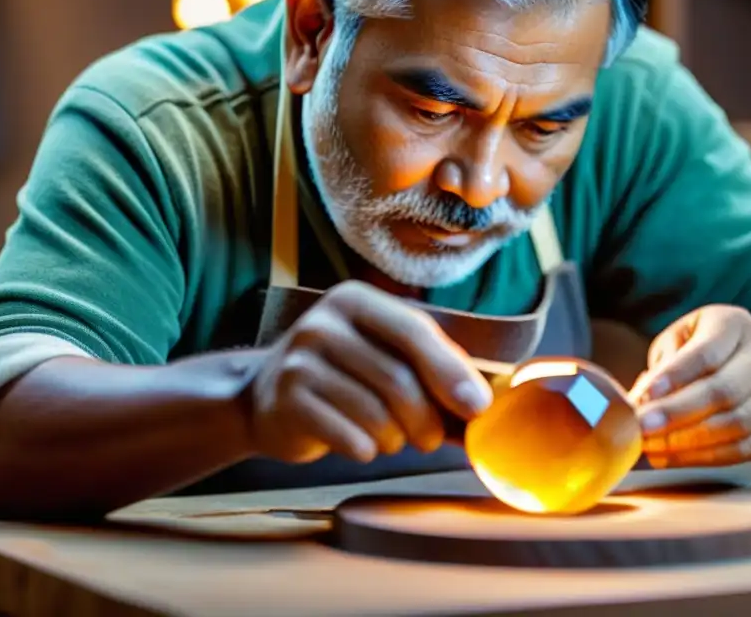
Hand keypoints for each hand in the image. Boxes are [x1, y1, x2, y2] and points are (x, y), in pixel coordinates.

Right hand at [249, 281, 492, 463]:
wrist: (265, 398)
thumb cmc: (345, 375)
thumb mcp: (383, 352)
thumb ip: (430, 365)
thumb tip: (484, 401)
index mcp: (357, 301)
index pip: (415, 332)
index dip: (451, 371)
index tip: (478, 407)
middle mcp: (324, 323)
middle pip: (397, 379)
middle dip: (425, 419)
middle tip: (430, 438)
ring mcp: (299, 360)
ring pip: (375, 413)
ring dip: (395, 438)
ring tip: (392, 438)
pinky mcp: (285, 401)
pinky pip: (348, 437)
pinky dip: (366, 449)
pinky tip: (360, 443)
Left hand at [629, 305, 750, 467]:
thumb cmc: (709, 347)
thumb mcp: (682, 338)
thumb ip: (663, 365)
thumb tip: (640, 401)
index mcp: (735, 325)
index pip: (705, 353)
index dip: (673, 378)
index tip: (642, 398)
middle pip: (722, 391)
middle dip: (676, 415)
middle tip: (642, 430)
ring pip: (737, 425)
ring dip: (690, 443)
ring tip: (654, 449)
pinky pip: (748, 448)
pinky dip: (708, 458)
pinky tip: (676, 458)